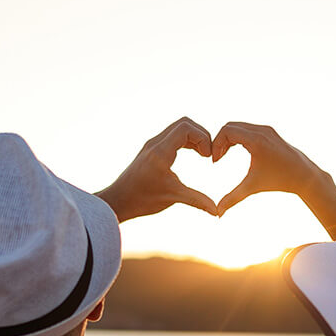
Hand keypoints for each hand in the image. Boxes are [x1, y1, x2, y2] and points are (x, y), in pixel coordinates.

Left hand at [97, 118, 218, 222]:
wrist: (118, 201)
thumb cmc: (142, 199)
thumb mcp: (172, 198)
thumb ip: (197, 201)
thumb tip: (217, 211)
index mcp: (161, 152)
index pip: (186, 128)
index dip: (203, 138)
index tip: (208, 156)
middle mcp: (156, 143)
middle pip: (184, 123)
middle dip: (201, 135)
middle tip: (208, 154)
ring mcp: (153, 144)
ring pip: (178, 128)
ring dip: (194, 137)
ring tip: (204, 155)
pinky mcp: (152, 149)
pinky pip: (173, 136)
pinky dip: (186, 141)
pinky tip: (194, 155)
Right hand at [213, 121, 335, 241]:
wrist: (305, 176)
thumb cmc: (280, 181)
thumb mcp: (253, 188)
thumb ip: (232, 199)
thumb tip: (217, 214)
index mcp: (256, 140)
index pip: (227, 131)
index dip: (216, 144)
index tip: (215, 161)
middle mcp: (262, 131)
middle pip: (231, 126)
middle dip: (220, 141)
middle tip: (217, 158)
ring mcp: (267, 130)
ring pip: (239, 126)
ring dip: (228, 139)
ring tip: (223, 155)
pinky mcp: (270, 132)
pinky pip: (248, 129)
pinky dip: (238, 137)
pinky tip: (235, 151)